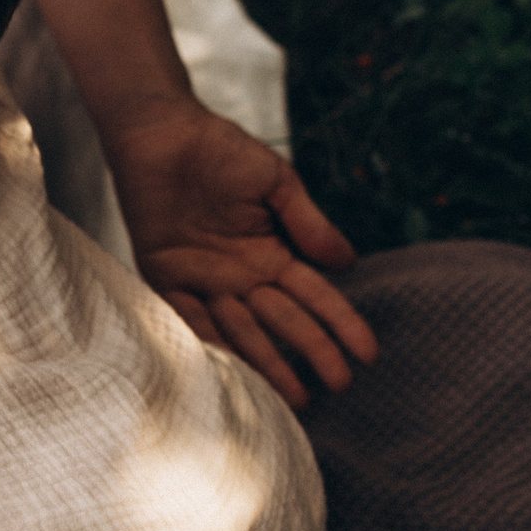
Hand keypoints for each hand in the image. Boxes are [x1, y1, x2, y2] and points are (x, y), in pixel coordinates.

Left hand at [104, 98, 378, 407]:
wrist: (162, 133)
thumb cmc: (221, 150)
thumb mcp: (276, 183)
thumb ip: (308, 224)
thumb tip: (348, 264)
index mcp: (271, 253)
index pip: (314, 297)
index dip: (341, 324)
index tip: (368, 354)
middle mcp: (240, 275)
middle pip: (284, 321)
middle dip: (313, 352)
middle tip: (340, 387)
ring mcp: (203, 279)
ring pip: (241, 330)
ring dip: (266, 363)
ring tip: (294, 398)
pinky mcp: (165, 275)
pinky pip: (187, 315)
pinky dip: (207, 340)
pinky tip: (231, 370)